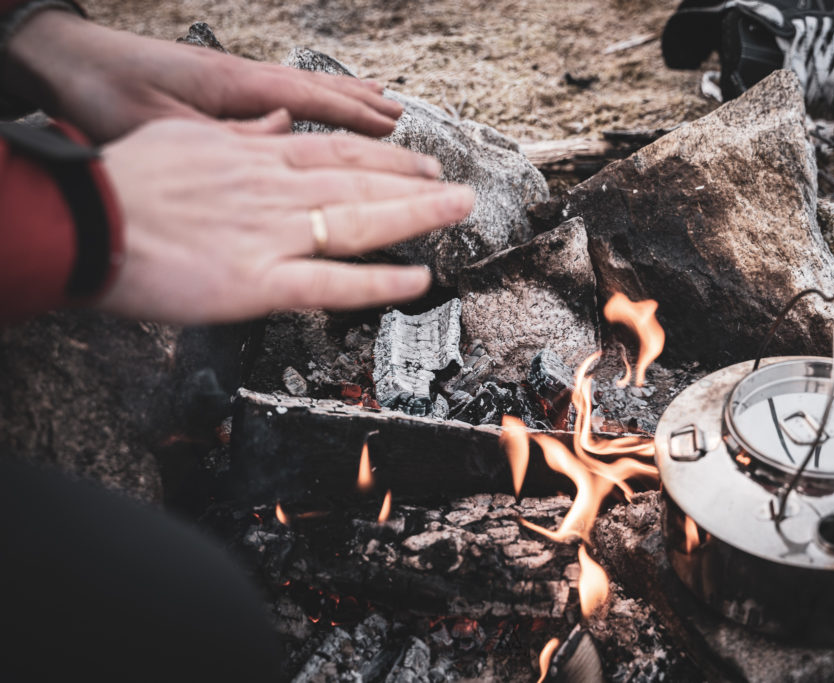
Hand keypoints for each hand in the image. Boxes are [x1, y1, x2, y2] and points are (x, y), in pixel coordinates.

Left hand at [3, 10, 402, 142]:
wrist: (64, 60)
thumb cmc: (103, 92)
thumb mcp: (159, 125)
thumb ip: (221, 137)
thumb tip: (281, 136)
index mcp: (234, 85)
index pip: (311, 99)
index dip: (355, 116)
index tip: (393, 128)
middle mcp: (241, 78)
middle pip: (318, 90)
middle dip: (363, 108)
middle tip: (403, 122)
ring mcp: (232, 81)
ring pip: (302, 89)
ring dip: (343, 100)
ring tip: (380, 106)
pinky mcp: (218, 88)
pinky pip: (279, 95)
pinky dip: (308, 103)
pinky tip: (310, 113)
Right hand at [98, 113, 474, 323]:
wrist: (80, 217)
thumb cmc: (120, 181)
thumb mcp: (181, 137)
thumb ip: (238, 135)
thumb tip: (273, 122)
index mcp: (255, 158)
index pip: (336, 153)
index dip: (385, 157)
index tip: (419, 160)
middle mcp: (274, 190)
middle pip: (361, 183)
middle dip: (416, 185)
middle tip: (460, 190)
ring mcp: (271, 234)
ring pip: (359, 223)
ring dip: (415, 217)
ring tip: (457, 214)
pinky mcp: (258, 281)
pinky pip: (332, 284)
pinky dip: (378, 283)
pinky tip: (417, 280)